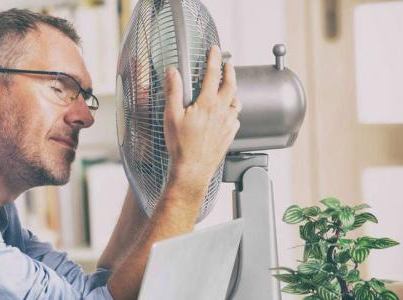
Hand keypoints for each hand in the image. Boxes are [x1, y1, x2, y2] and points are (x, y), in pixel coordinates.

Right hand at [163, 45, 240, 199]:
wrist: (192, 169)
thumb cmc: (180, 145)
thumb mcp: (171, 116)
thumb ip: (173, 91)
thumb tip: (172, 72)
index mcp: (207, 104)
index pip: (213, 74)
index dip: (214, 59)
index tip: (215, 50)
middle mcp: (221, 111)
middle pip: (231, 85)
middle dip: (230, 71)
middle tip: (228, 64)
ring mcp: (228, 124)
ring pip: (236, 102)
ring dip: (232, 92)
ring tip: (228, 89)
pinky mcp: (230, 135)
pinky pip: (236, 119)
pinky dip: (233, 111)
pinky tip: (228, 114)